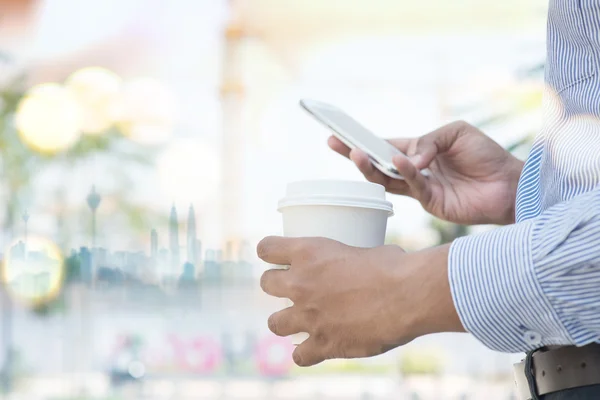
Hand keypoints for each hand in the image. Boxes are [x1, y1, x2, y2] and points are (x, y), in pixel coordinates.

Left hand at [257, 236, 463, 366]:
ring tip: (300, 321)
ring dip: (285, 321)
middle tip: (293, 288)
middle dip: (277, 285)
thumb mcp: (366, 250)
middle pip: (266, 283)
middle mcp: (301, 284)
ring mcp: (309, 316)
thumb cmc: (395, 267)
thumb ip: (351, 260)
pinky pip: (299, 356)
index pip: (266, 248)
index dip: (269, 251)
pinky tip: (316, 348)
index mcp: (308, 252)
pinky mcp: (323, 344)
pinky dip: (306, 354)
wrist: (408, 296)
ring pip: (274, 323)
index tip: (275, 255)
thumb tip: (363, 266)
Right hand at [329, 121, 523, 224]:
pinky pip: (413, 186)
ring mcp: (421, 188)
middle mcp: (415, 170)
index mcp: (419, 151)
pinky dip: (405, 172)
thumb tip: (408, 158)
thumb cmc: (486, 154)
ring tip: (357, 154)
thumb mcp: (456, 133)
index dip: (365, 140)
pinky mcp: (431, 203)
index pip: (385, 145)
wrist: (511, 183)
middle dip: (355, 154)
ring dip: (371, 167)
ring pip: (387, 179)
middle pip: (378, 163)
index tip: (341, 132)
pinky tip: (400, 161)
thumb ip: (429, 141)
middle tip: (334, 144)